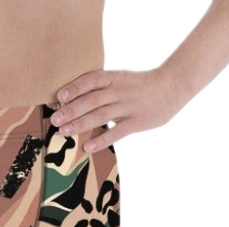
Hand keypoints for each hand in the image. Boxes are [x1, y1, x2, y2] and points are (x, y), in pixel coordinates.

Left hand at [51, 67, 184, 152]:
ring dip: (80, 124)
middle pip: (91, 100)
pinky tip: (88, 147)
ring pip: (100, 115)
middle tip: (55, 120)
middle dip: (71, 110)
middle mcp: (119, 91)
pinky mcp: (137, 122)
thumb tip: (81, 101)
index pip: (91, 80)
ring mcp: (128, 106)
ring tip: (65, 132)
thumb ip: (106, 88)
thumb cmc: (143, 86)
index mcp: (115, 78)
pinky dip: (101, 140)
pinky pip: (116, 132)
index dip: (74, 88)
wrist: (173, 86)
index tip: (59, 97)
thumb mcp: (124, 80)